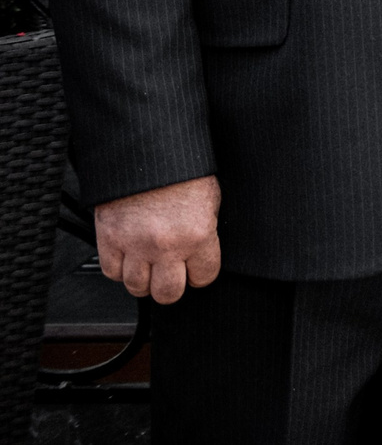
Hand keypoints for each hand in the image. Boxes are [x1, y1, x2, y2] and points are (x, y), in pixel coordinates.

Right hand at [94, 176, 219, 303]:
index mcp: (197, 235)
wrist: (147, 150)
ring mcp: (134, 245)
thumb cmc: (182, 170)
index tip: (197, 268)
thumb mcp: (210, 199)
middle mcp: (165, 245)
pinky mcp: (109, 239)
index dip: (201, 273)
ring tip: (150, 265)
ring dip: (144, 279)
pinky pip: (111, 272)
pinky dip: (120, 268)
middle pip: (167, 294)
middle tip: (172, 273)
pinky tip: (130, 256)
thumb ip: (205, 232)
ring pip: (137, 288)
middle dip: (172, 285)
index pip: (204, 277)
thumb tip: (202, 252)